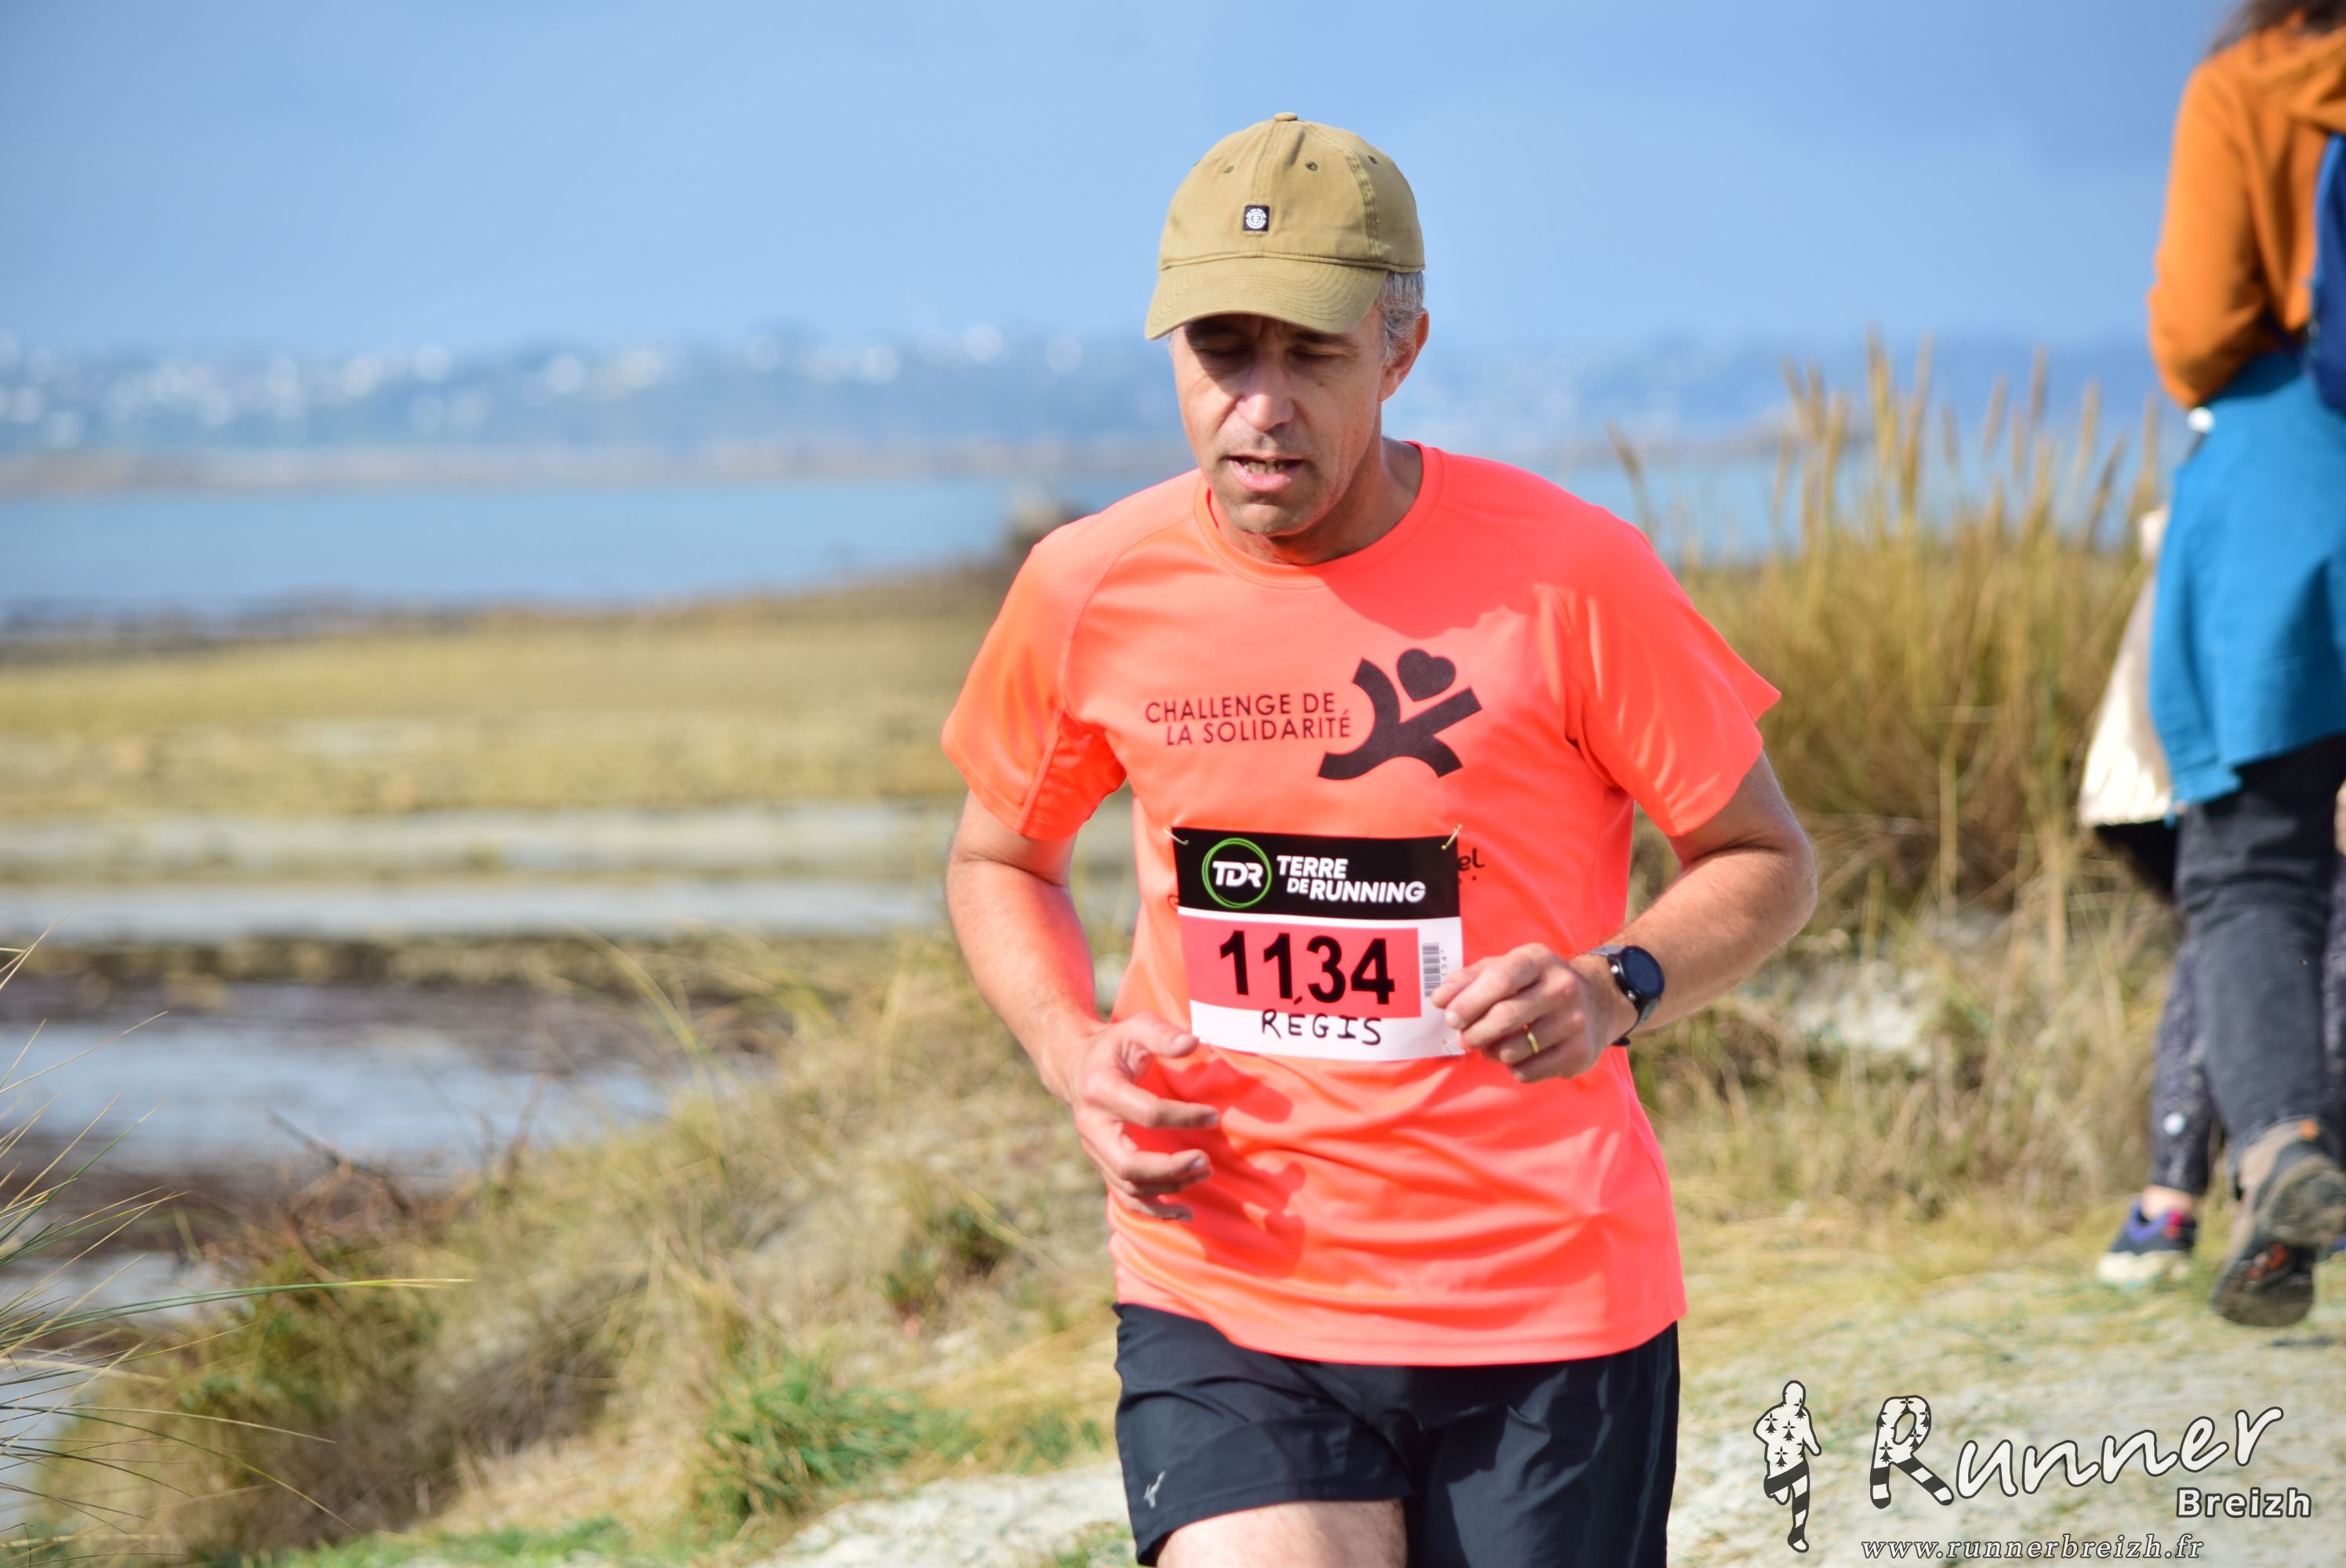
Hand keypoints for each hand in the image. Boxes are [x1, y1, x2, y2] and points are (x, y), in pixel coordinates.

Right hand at [1059, 1012, 1221, 1221]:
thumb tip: (1193, 1043)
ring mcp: (1094, 1150)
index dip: (1183, 1116)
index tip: (1214, 1115)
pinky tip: (1186, 1213)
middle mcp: (1092, 1126)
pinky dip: (1155, 1211)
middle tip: (1205, 1161)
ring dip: (1169, 1187)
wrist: (1075, 1065)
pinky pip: (1126, 1197)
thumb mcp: (1135, 1027)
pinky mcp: (1102, 1164)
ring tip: (1204, 1172)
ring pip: (1129, 1185)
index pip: (1146, 1113)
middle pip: (1129, 1163)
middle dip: (1170, 1168)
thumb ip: (1162, 1035)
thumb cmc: (1114, 1045)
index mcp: (1101, 1089)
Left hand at [1427, 944, 1632, 1083]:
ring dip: (1491, 1052)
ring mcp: (1575, 1021)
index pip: (1500, 979)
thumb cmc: (1536, 983)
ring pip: (1514, 1049)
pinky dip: (1512, 1067)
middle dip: (1474, 1032)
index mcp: (1539, 960)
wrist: (1598, 1000)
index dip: (1469, 1001)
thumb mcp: (1507, 967)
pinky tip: (1515, 1055)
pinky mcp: (1580, 1053)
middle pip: (1505, 1017)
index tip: (1450, 1016)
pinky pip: (1529, 1071)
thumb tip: (1439, 999)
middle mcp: (1562, 987)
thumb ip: (1469, 979)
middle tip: (1463, 1038)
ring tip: (1490, 1045)